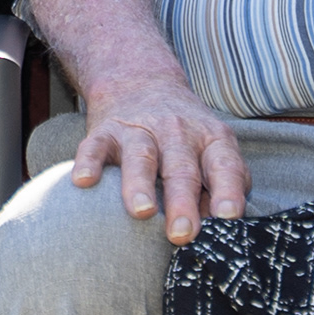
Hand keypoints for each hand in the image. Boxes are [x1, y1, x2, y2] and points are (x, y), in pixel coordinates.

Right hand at [67, 68, 247, 244]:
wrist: (141, 81)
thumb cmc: (183, 134)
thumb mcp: (210, 149)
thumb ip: (217, 187)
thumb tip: (219, 231)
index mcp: (210, 139)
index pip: (224, 166)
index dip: (228, 190)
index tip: (229, 217)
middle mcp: (178, 133)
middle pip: (181, 168)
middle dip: (182, 201)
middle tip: (182, 233)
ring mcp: (140, 130)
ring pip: (141, 158)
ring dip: (140, 185)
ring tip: (142, 211)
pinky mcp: (106, 131)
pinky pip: (96, 146)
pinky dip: (89, 162)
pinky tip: (84, 181)